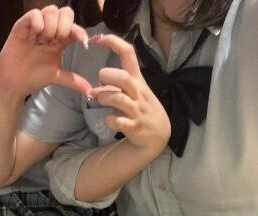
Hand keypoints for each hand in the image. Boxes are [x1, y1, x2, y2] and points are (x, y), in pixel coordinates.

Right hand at [0, 5, 91, 98]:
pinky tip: (36, 35)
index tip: (83, 41)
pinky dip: (38, 22)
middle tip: (58, 41)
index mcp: (59, 41)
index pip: (74, 28)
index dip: (80, 31)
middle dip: (65, 25)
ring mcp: (35, 27)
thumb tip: (90, 91)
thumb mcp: (56, 76)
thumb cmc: (33, 76)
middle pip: (65, 12)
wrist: (14, 83)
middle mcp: (49, 31)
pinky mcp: (22, 26)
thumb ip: (73, 80)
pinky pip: (34, 14)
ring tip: (44, 40)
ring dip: (52, 24)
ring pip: (51, 10)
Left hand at [88, 34, 170, 155]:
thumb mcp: (137, 90)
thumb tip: (99, 79)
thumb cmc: (143, 108)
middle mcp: (138, 93)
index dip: (113, 42)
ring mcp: (137, 111)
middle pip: (122, 77)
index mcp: (137, 80)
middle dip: (106, 77)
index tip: (98, 38)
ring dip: (103, 97)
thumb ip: (119, 82)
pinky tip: (109, 120)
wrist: (159, 135)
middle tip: (100, 84)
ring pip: (118, 99)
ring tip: (99, 100)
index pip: (128, 53)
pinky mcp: (135, 127)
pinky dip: (110, 120)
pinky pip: (118, 121)